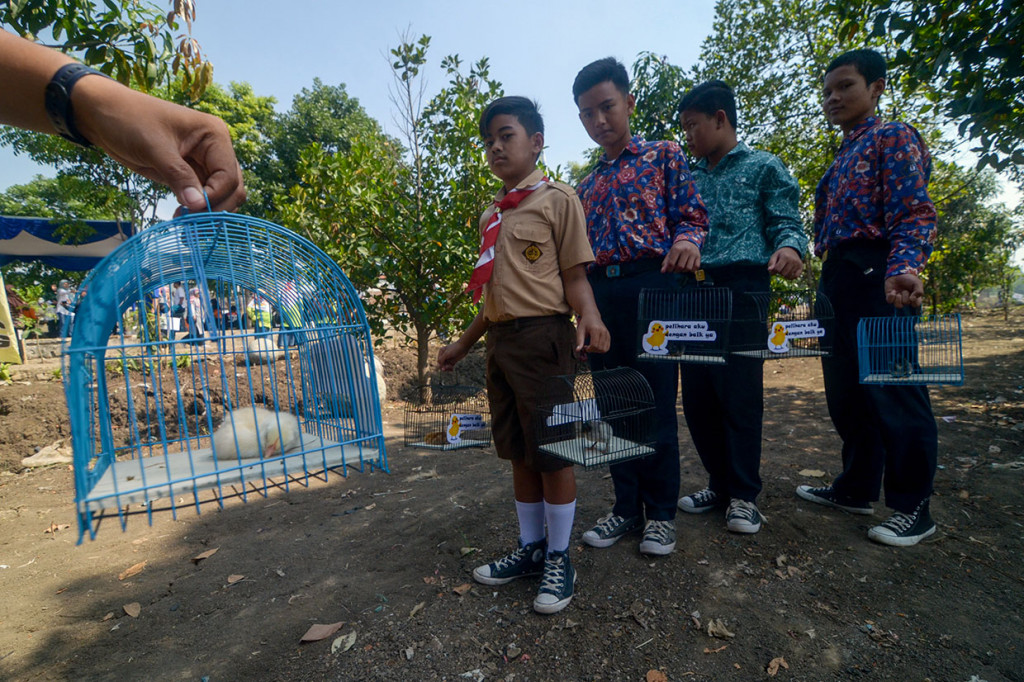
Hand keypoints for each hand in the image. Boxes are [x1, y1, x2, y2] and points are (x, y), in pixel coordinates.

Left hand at [73, 75, 245, 211]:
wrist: (103, 114)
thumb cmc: (128, 120)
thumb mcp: (153, 147)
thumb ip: (178, 175)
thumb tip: (198, 205)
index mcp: (214, 135)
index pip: (228, 175)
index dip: (214, 196)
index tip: (192, 210)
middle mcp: (215, 149)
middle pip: (232, 187)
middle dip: (215, 207)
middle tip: (190, 221)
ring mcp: (204, 162)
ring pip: (222, 195)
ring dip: (209, 211)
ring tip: (185, 221)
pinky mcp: (190, 173)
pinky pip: (204, 196)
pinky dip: (198, 209)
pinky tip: (181, 215)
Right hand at [437, 342, 467, 370]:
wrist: (463, 347)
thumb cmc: (454, 349)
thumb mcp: (447, 354)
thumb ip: (441, 359)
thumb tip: (438, 366)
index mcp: (441, 352)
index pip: (439, 360)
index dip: (441, 365)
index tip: (444, 367)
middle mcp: (444, 355)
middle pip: (442, 364)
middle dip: (444, 367)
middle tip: (448, 368)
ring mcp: (448, 359)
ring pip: (445, 366)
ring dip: (447, 368)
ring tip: (451, 368)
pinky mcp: (453, 361)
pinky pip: (450, 366)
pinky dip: (450, 369)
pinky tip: (452, 369)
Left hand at [575, 313, 609, 354]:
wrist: (592, 315)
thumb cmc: (584, 324)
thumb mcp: (580, 331)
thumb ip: (579, 341)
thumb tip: (577, 350)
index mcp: (595, 330)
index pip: (594, 345)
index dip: (589, 349)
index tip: (584, 347)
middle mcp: (603, 331)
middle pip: (599, 348)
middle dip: (592, 350)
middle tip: (587, 347)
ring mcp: (607, 333)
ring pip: (604, 349)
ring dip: (597, 351)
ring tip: (592, 347)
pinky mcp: (608, 335)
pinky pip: (607, 347)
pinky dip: (601, 349)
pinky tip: (596, 346)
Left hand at [661, 239, 700, 272]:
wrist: (689, 241)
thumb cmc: (678, 248)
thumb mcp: (670, 253)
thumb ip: (666, 262)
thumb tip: (662, 272)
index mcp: (677, 249)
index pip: (672, 263)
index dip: (669, 269)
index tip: (669, 270)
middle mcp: (686, 250)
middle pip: (680, 267)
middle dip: (676, 271)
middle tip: (675, 270)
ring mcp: (693, 253)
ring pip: (688, 268)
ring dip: (684, 271)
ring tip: (681, 268)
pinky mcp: (698, 256)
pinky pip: (696, 267)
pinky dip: (692, 270)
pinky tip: (688, 267)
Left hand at [767, 247, 803, 278]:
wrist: (791, 250)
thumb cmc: (781, 254)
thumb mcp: (774, 256)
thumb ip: (771, 263)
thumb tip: (769, 270)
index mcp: (785, 257)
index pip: (777, 269)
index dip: (774, 270)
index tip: (774, 268)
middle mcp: (793, 260)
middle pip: (783, 273)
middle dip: (780, 272)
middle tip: (780, 268)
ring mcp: (798, 264)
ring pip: (788, 276)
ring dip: (784, 275)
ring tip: (784, 269)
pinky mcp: (801, 267)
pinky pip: (795, 277)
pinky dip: (791, 277)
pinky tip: (789, 274)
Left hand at [884, 273, 924, 308]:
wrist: (898, 273)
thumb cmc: (909, 279)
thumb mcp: (917, 283)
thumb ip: (919, 291)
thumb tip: (912, 300)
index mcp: (914, 298)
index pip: (915, 305)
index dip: (914, 301)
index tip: (913, 295)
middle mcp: (906, 300)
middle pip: (906, 303)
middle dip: (905, 295)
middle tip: (905, 289)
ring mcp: (898, 299)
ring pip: (898, 306)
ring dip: (898, 298)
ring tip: (898, 292)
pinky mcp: (890, 297)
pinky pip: (890, 302)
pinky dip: (891, 296)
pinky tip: (893, 291)